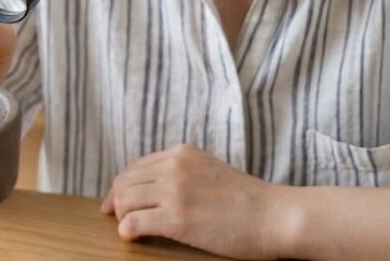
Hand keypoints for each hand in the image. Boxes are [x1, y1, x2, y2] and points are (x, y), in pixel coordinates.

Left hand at [99, 144, 289, 259]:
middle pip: (125, 182)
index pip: (135, 167)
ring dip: (122, 217)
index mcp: (181, 153)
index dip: (121, 186)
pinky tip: (133, 238)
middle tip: (115, 218)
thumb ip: (182, 173)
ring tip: (130, 229)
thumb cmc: (248, 200)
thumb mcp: (209, 171)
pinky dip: (127, 231)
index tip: (115, 202)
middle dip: (116, 202)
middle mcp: (173, 167)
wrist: (274, 216)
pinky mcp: (177, 218)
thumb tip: (152, 189)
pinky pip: (133, 223)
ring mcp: (174, 191)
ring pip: (124, 201)